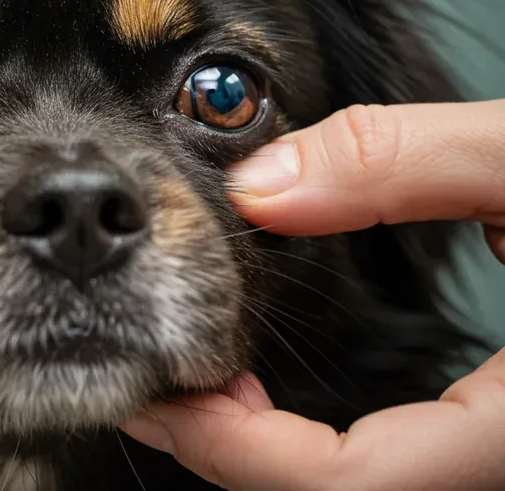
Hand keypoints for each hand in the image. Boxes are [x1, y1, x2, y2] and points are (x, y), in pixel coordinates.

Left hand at [122, 100, 504, 490]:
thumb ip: (401, 163)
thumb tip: (261, 183)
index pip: (344, 480)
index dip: (230, 449)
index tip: (152, 401)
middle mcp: (503, 453)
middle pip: (335, 489)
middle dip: (234, 450)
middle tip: (158, 390)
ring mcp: (497, 441)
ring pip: (364, 476)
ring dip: (271, 445)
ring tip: (209, 379)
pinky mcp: (496, 419)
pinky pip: (392, 455)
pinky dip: (315, 435)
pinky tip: (277, 385)